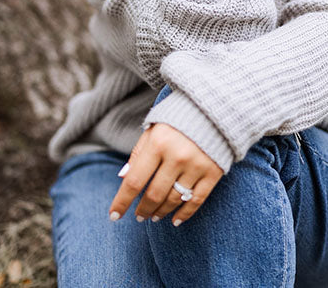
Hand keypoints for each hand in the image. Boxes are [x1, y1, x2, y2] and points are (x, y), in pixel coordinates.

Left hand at [109, 122, 223, 225]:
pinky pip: (197, 200)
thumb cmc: (176, 119)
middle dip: (143, 209)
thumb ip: (138, 153)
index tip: (114, 216)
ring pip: (174, 200)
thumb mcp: (153, 130)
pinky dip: (185, 213)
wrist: (214, 108)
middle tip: (139, 217)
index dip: (122, 202)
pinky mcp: (213, 171)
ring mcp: (196, 165)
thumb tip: (123, 179)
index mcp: (158, 143)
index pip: (134, 181)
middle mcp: (177, 156)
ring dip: (161, 212)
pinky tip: (175, 220)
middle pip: (154, 194)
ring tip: (154, 216)